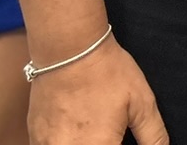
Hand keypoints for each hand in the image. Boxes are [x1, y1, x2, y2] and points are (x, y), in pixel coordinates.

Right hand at [29, 37, 167, 144]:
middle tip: (108, 132)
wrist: (69, 50)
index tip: (120, 140)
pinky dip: (64, 144)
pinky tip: (74, 130)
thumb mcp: (142, 102)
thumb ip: (152, 135)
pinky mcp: (34, 137)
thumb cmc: (107, 73)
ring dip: (84, 144)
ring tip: (92, 129)